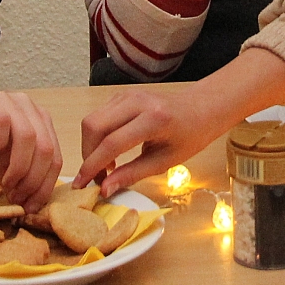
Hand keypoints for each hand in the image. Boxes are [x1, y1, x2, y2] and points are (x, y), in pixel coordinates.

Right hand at [0, 89, 62, 212]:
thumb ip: (17, 180)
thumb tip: (30, 206)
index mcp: (38, 123)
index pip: (55, 157)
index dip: (45, 186)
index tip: (30, 207)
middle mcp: (29, 109)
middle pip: (47, 149)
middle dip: (34, 181)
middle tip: (16, 198)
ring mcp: (9, 102)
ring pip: (30, 137)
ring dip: (19, 168)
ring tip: (4, 182)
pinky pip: (3, 123)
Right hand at [75, 85, 233, 197]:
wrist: (201, 109)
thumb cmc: (189, 136)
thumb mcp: (165, 162)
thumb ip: (132, 174)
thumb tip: (104, 189)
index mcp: (154, 119)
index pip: (112, 142)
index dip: (94, 166)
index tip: (82, 185)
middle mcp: (137, 102)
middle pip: (94, 126)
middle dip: (87, 154)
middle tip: (97, 177)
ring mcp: (128, 95)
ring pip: (92, 119)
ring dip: (90, 146)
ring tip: (106, 166)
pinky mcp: (122, 95)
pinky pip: (99, 115)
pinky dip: (97, 136)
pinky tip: (110, 151)